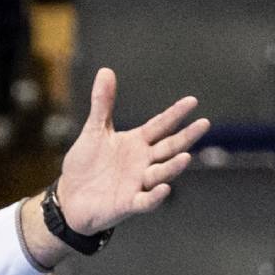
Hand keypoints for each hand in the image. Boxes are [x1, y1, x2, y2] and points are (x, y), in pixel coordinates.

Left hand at [55, 67, 210, 234]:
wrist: (70, 197)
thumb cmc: (85, 164)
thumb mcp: (94, 131)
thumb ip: (103, 104)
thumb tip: (106, 71)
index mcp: (138, 142)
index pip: (161, 125)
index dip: (176, 114)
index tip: (192, 101)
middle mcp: (144, 161)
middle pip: (169, 147)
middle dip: (186, 137)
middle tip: (204, 124)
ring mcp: (139, 182)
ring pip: (161, 173)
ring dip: (173, 166)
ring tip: (185, 156)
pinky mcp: (128, 203)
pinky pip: (146, 200)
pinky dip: (155, 196)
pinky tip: (163, 188)